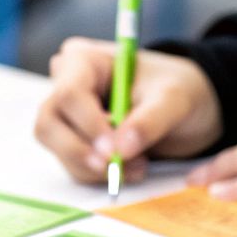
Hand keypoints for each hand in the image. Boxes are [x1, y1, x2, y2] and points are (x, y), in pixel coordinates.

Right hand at [33, 38, 222, 184]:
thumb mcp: (173, 99)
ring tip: (139, 166)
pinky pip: (74, 166)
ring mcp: (67, 116)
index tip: (114, 152)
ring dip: (96, 168)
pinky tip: (131, 168)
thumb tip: (120, 150)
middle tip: (118, 168)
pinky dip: (100, 176)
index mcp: (83, 60)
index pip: (69, 94)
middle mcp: (66, 85)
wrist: (187, 108)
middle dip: (83, 152)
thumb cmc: (177, 90)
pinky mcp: (74, 141)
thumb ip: (149, 121)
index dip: (88, 125)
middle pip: (50, 125)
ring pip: (60, 150)